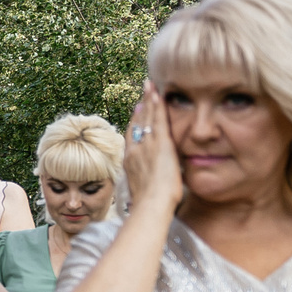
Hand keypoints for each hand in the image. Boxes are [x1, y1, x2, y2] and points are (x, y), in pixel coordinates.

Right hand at [121, 79, 183, 219]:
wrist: (151, 205)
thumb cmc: (149, 205)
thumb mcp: (142, 191)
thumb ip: (144, 183)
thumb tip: (147, 186)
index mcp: (130, 160)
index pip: (132, 136)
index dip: (135, 122)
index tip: (138, 111)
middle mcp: (135, 149)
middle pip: (137, 123)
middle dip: (141, 107)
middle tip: (143, 92)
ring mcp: (147, 145)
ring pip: (147, 118)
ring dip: (149, 100)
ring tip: (150, 86)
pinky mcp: (161, 144)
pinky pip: (158, 119)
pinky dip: (157, 105)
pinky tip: (158, 93)